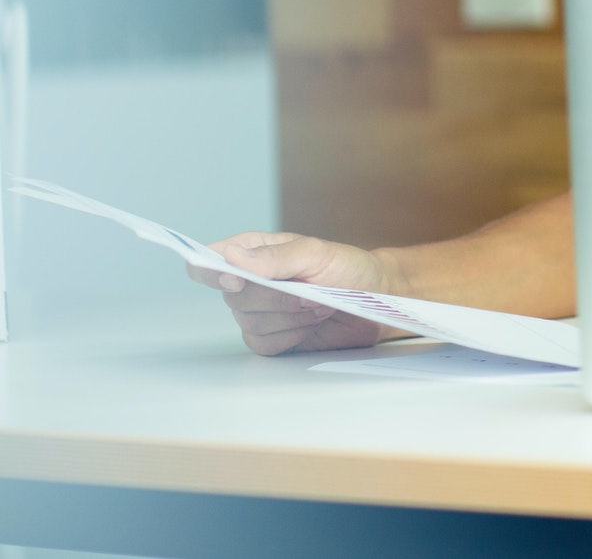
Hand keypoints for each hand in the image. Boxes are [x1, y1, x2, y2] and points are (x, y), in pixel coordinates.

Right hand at [187, 232, 409, 355]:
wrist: (376, 300)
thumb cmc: (349, 269)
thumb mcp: (318, 253)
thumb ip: (276, 257)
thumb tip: (232, 257)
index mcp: (255, 252)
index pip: (209, 260)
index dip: (210, 271)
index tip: (233, 279)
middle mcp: (250, 283)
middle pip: (232, 298)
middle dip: (276, 297)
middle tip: (310, 291)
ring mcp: (258, 313)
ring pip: (250, 322)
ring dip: (290, 316)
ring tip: (318, 304)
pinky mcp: (271, 339)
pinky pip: (265, 343)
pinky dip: (292, 334)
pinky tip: (312, 322)